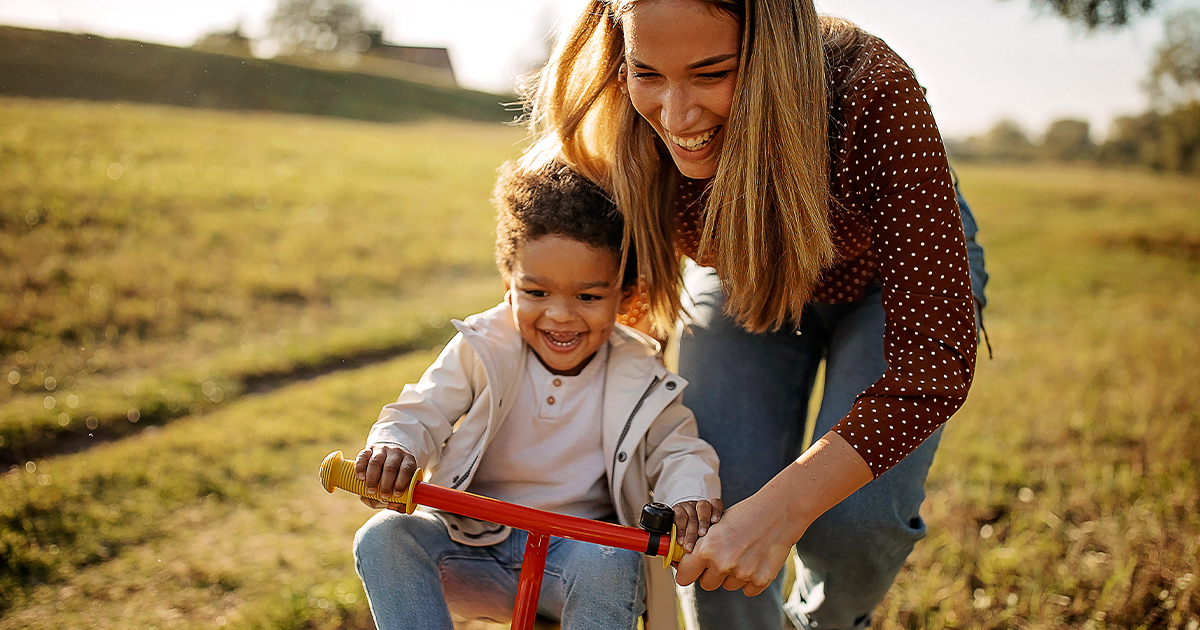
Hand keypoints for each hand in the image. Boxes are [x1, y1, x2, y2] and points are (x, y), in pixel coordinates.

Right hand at [353, 445, 417, 509]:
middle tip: (384, 496)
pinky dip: (360, 467)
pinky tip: (361, 477)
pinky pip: (363, 456)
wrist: (390, 454)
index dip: (402, 482)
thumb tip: (395, 507)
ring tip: (371, 491)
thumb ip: (402, 498)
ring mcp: (382, 450)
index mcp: (408, 460)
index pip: (407, 469)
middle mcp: (396, 453)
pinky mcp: (369, 449)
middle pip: (391, 467)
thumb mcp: (404, 483)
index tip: (396, 494)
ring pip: (376, 462)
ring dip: (372, 478)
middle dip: (386, 484)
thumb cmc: (397, 475)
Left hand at [672, 493, 799, 595]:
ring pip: (728, 585)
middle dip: (711, 573)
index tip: (691, 569)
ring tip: (743, 553)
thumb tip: (687, 563)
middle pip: (706, 584)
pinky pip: (747, 589)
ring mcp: (742, 574)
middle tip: (723, 556)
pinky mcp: (760, 580)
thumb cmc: (745, 515)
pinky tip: (755, 560)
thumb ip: (701, 546)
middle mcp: (723, 564)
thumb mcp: (716, 525)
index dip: (687, 572)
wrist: (778, 512)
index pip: (684, 576)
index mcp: (707, 549)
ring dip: (731, 574)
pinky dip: (749, 579)